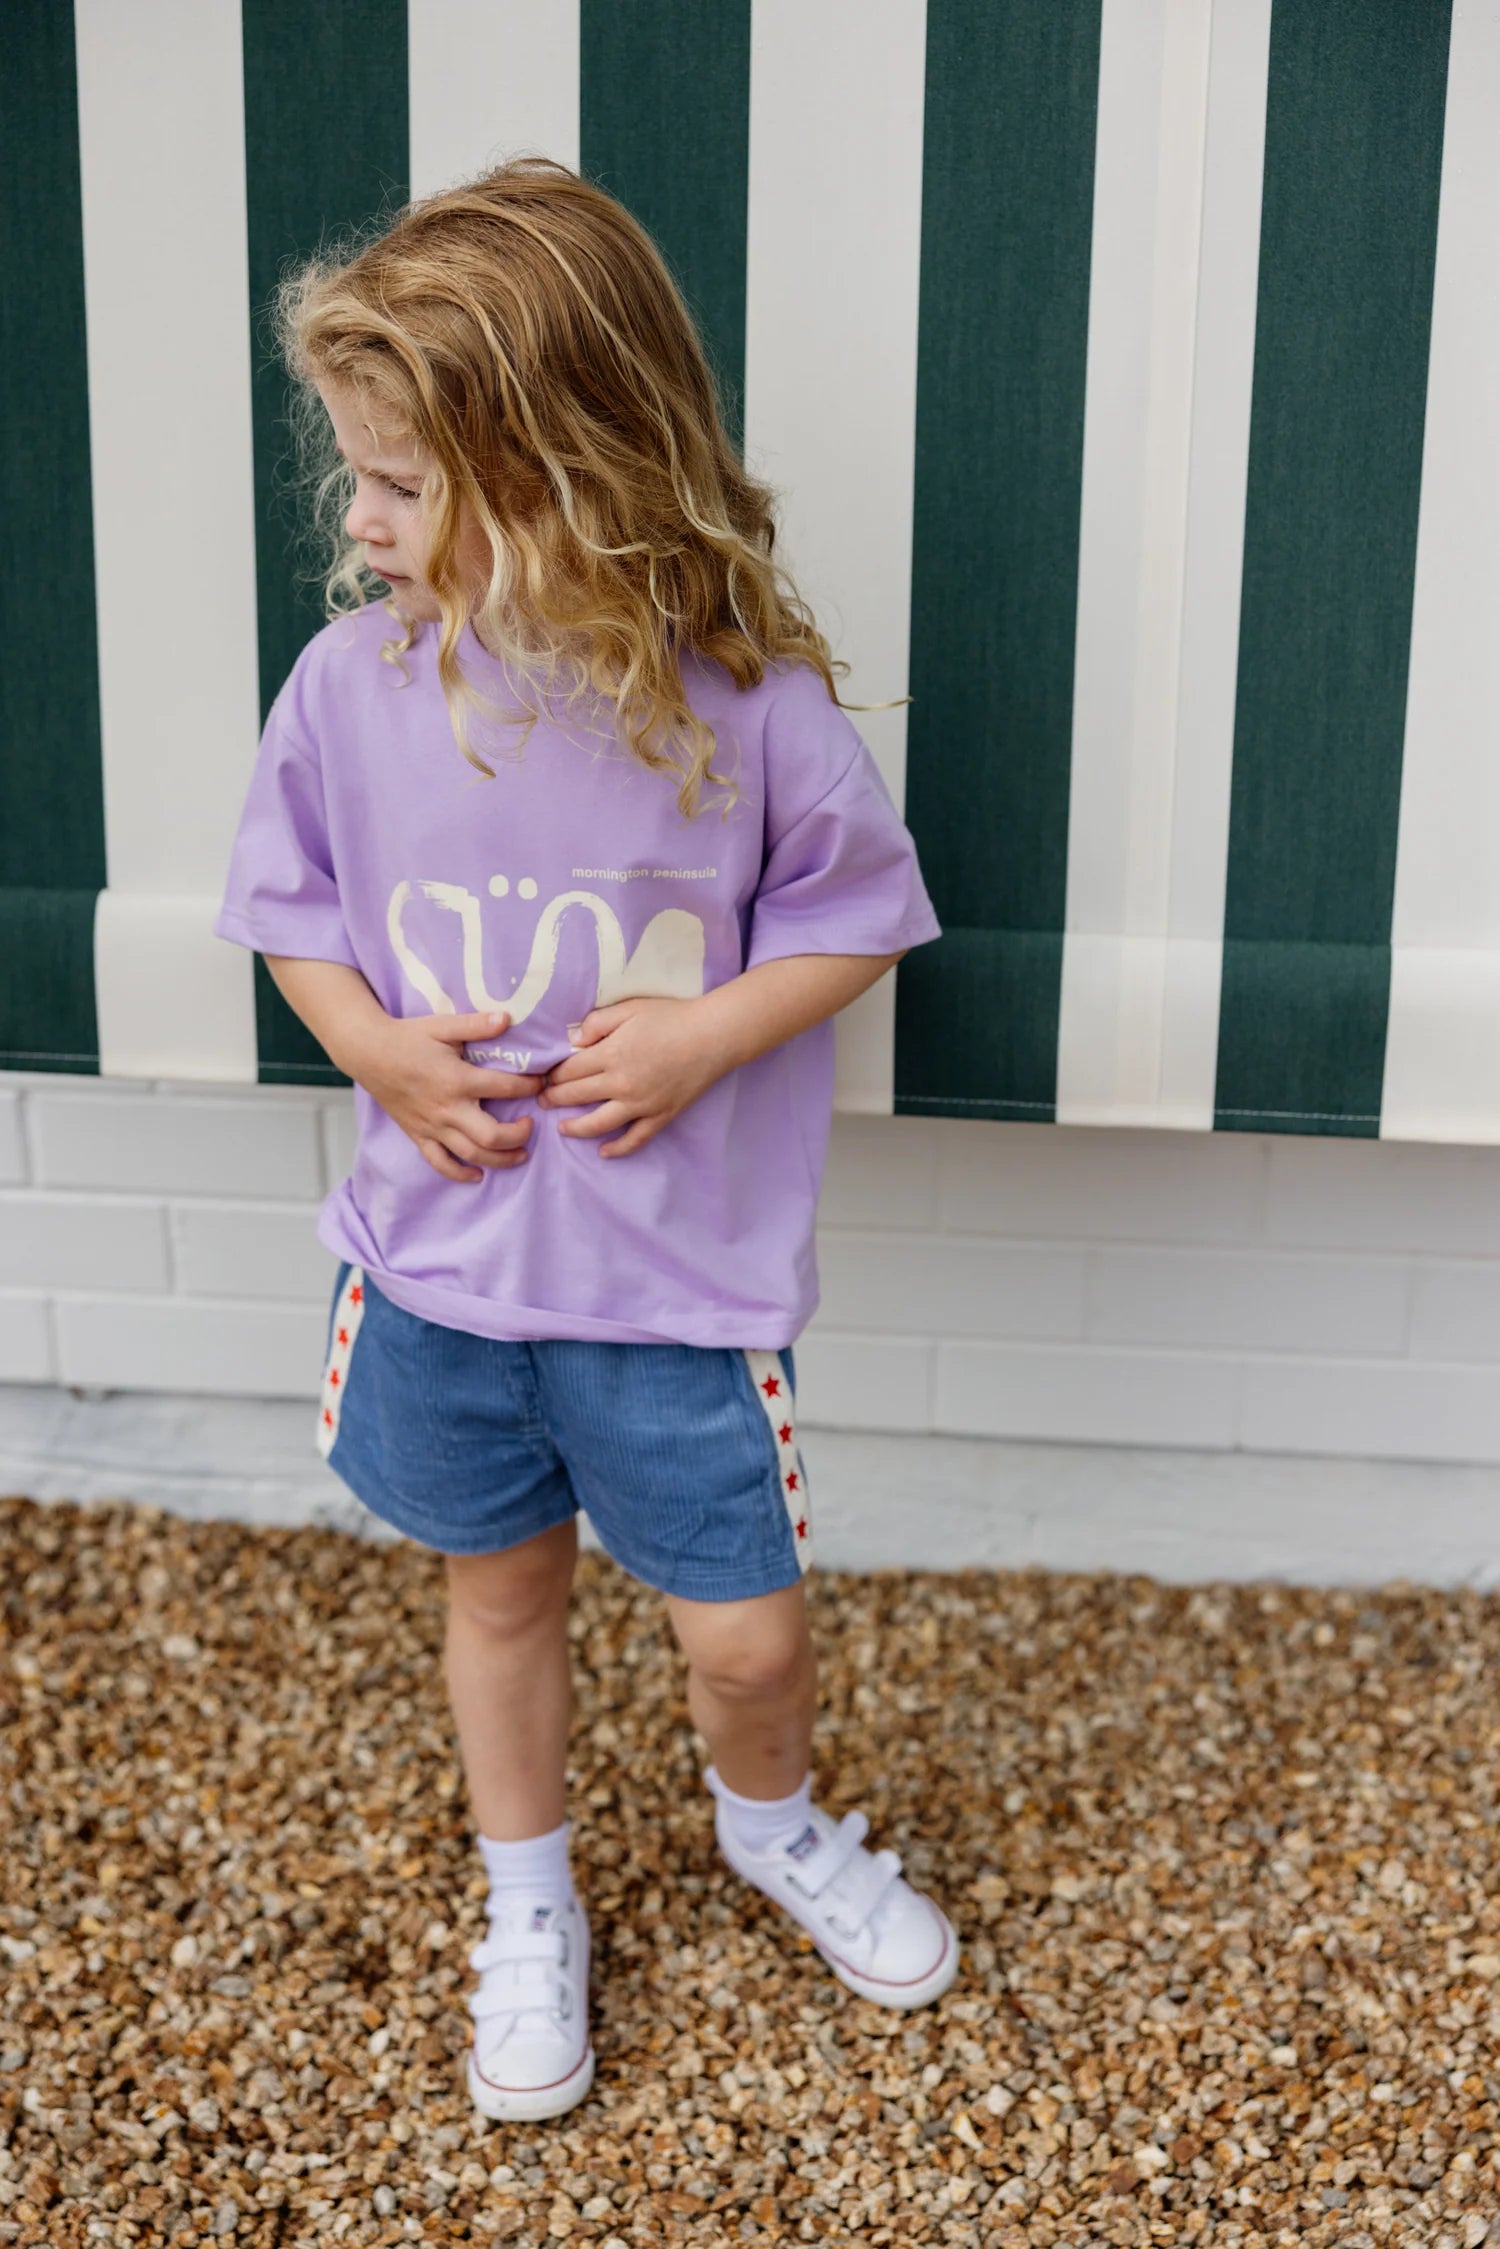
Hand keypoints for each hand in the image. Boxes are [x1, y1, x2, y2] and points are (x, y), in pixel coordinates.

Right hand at [346, 1007, 544, 1182]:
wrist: (367, 1053)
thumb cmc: (407, 1037)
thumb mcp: (443, 1025)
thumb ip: (476, 1025)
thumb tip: (508, 1018)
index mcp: (458, 1079)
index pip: (505, 1088)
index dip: (530, 1086)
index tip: (540, 1082)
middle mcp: (447, 1108)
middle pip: (491, 1136)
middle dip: (519, 1135)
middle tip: (530, 1125)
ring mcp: (432, 1126)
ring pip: (471, 1155)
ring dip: (500, 1160)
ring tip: (520, 1154)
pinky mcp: (418, 1135)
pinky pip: (440, 1163)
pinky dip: (459, 1173)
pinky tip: (477, 1174)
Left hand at [537, 996, 724, 1155]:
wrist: (712, 1036)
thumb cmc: (671, 1017)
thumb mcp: (629, 1009)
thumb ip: (597, 1023)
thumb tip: (573, 1041)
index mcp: (610, 1055)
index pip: (568, 1071)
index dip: (551, 1075)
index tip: (542, 1078)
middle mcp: (621, 1084)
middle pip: (576, 1097)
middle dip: (554, 1099)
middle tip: (542, 1101)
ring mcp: (641, 1104)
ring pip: (598, 1124)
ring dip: (575, 1128)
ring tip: (562, 1128)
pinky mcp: (660, 1116)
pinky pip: (635, 1138)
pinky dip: (618, 1148)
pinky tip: (603, 1152)